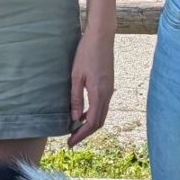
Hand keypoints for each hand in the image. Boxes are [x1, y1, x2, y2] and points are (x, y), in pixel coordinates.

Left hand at [68, 27, 114, 146]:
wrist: (101, 36)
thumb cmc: (86, 53)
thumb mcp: (76, 76)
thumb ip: (76, 98)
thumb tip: (75, 118)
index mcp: (99, 93)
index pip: (92, 122)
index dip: (81, 135)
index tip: (70, 142)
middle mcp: (107, 94)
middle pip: (99, 122)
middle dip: (86, 133)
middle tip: (71, 139)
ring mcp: (109, 89)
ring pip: (101, 114)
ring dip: (89, 124)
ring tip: (75, 128)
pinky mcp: (108, 85)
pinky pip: (102, 105)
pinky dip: (93, 114)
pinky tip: (82, 113)